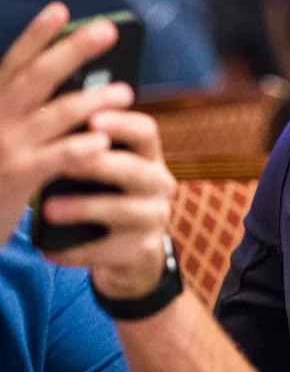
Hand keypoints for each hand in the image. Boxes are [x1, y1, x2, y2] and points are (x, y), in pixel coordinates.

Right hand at [0, 3, 131, 242]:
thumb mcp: (4, 139)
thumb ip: (28, 114)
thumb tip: (77, 91)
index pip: (14, 63)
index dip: (37, 35)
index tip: (61, 9)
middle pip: (37, 77)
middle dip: (73, 50)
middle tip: (108, 30)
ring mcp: (5, 147)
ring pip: (54, 115)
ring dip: (92, 100)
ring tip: (127, 92)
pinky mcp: (16, 178)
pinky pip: (54, 158)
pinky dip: (79, 148)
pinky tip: (103, 142)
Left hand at [40, 110, 177, 299]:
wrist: (131, 250)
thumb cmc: (108, 197)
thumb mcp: (107, 170)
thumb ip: (89, 149)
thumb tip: (50, 125)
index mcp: (148, 157)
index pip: (146, 131)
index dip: (122, 124)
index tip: (92, 120)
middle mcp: (159, 184)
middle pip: (136, 169)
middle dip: (98, 165)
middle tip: (64, 163)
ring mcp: (155, 218)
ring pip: (123, 210)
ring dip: (83, 208)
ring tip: (47, 210)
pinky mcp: (144, 249)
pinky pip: (107, 249)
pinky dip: (74, 251)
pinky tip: (48, 249)